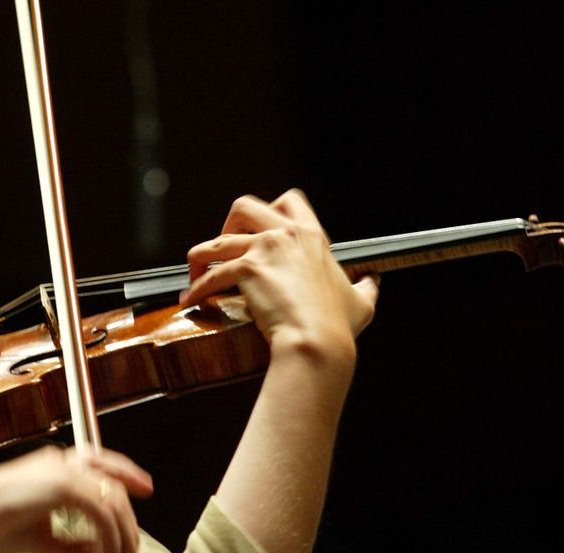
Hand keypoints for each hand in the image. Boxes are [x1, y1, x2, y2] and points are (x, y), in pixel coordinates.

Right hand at [0, 446, 152, 552]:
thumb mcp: (38, 541)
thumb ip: (70, 545)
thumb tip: (98, 551)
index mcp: (52, 468)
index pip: (101, 466)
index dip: (127, 474)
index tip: (145, 489)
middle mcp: (60, 462)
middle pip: (113, 484)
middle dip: (130, 524)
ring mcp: (61, 470)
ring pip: (112, 498)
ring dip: (124, 536)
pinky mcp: (60, 484)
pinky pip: (101, 511)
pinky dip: (110, 538)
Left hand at [180, 189, 378, 354]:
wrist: (317, 341)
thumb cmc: (337, 325)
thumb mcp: (361, 301)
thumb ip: (365, 287)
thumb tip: (373, 282)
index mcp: (311, 237)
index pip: (289, 201)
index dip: (269, 210)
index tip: (258, 229)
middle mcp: (286, 235)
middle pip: (244, 207)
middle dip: (227, 224)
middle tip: (223, 249)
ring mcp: (264, 249)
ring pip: (215, 242)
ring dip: (199, 258)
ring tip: (194, 275)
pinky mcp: (246, 269)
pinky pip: (209, 275)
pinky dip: (195, 289)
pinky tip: (190, 300)